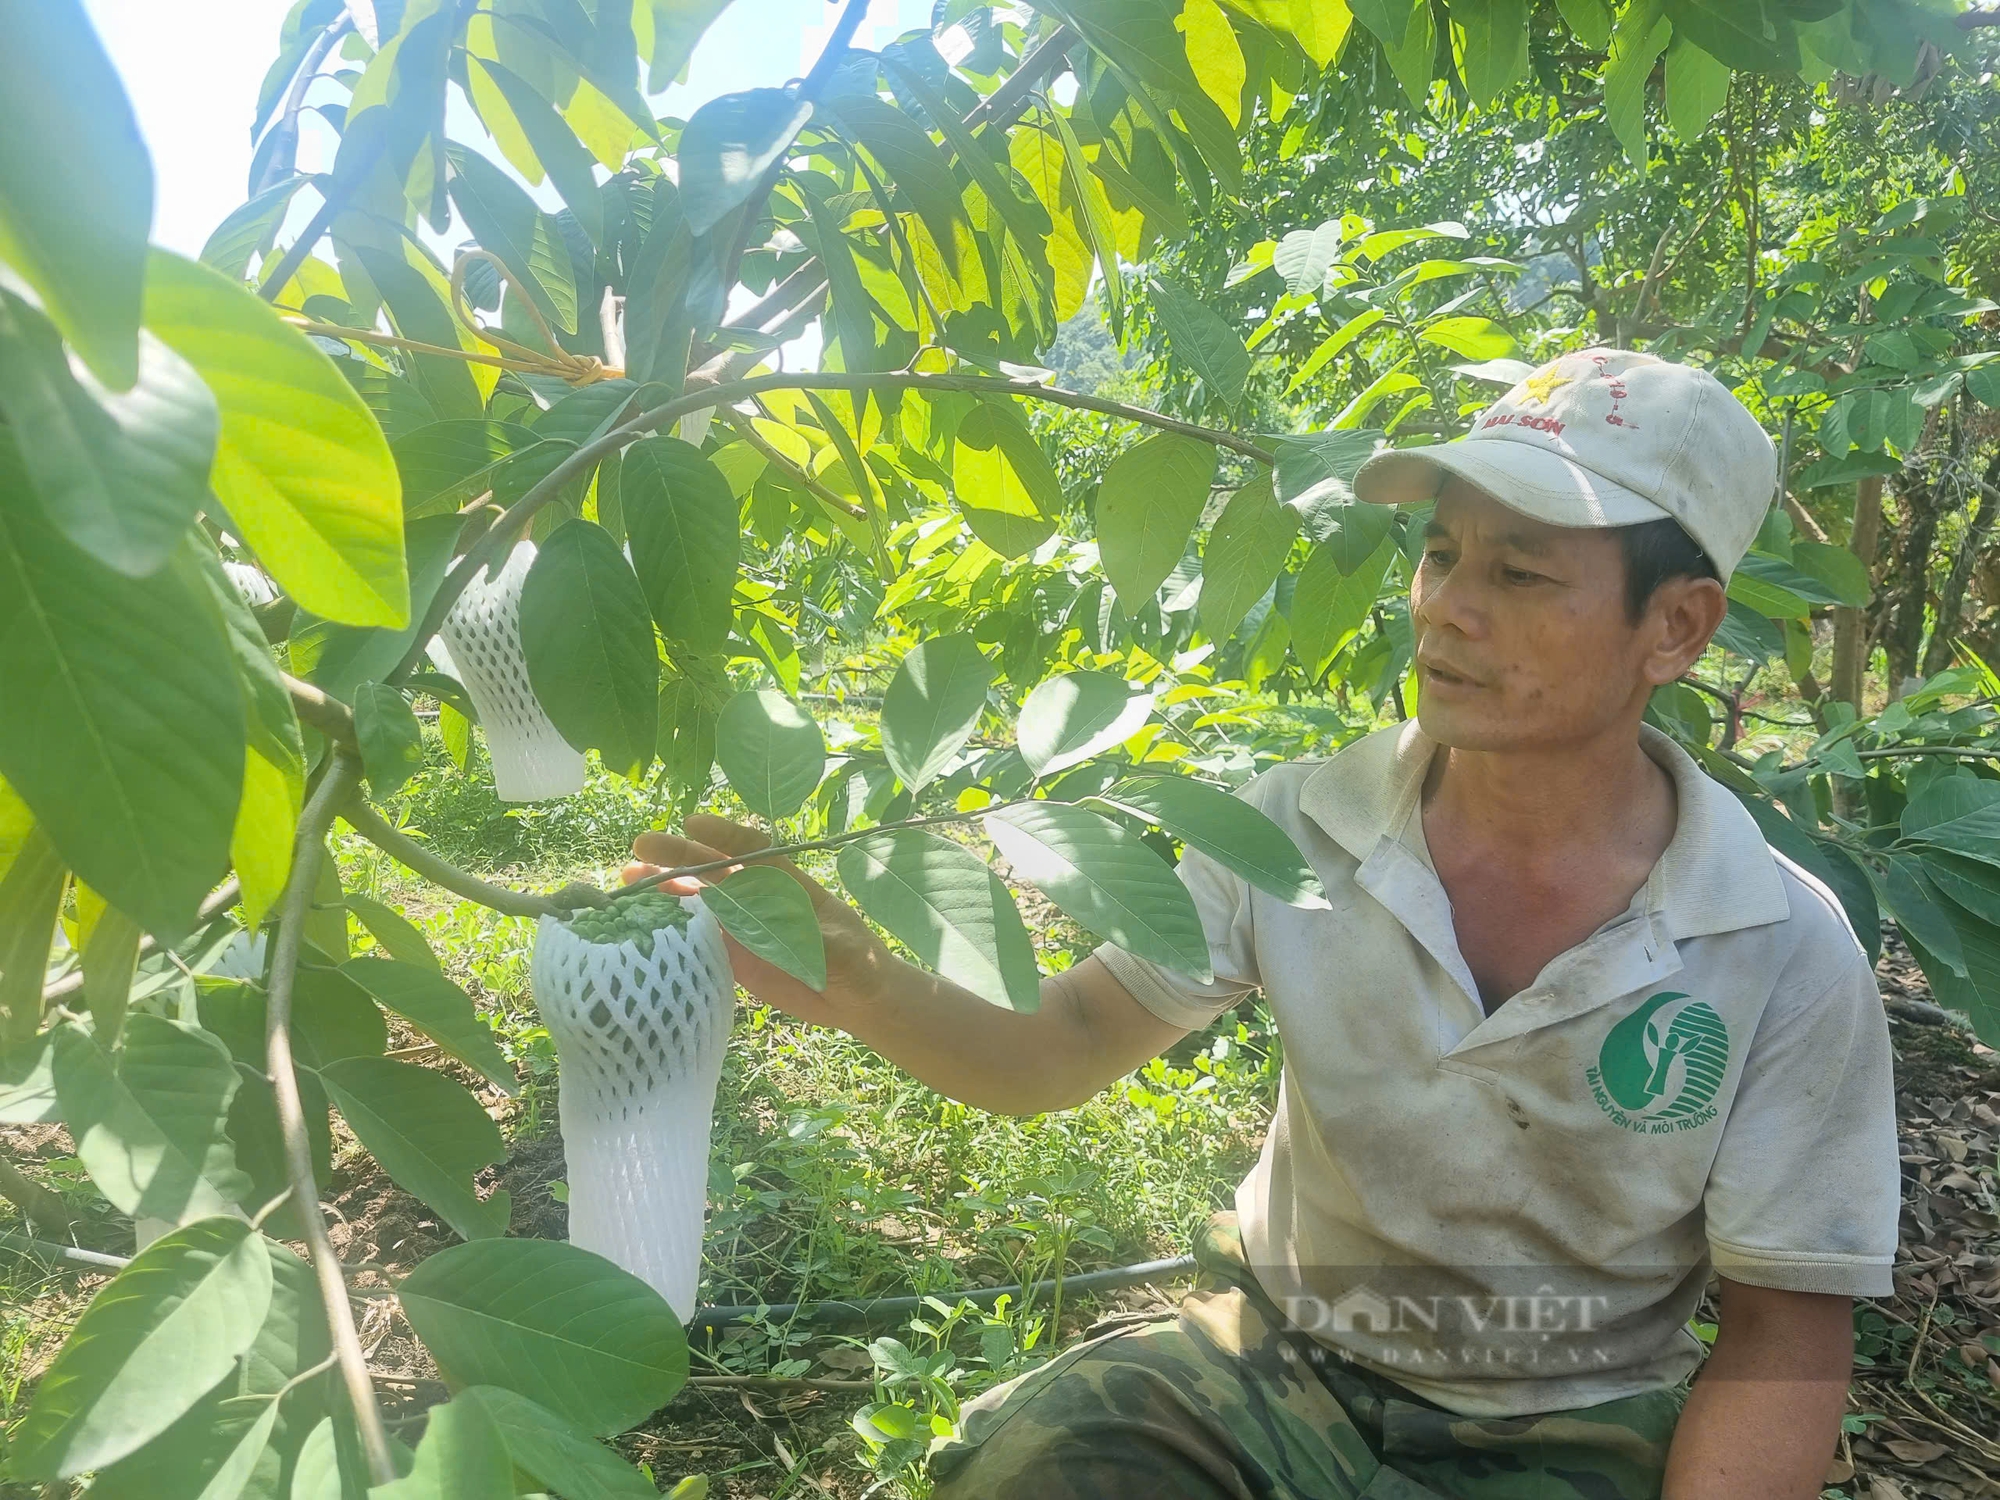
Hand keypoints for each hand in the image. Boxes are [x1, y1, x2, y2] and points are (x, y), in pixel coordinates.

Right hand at [623, 815, 894, 1029]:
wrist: (857, 998)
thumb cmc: (857, 961)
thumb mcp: (839, 948)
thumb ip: (809, 937)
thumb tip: (779, 927)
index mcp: (785, 881)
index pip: (750, 848)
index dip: (722, 834)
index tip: (692, 823)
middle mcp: (758, 896)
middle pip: (713, 869)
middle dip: (678, 856)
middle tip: (641, 846)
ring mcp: (743, 924)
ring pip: (698, 899)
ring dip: (666, 887)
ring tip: (629, 878)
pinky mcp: (734, 953)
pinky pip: (698, 936)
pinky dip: (672, 927)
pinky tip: (643, 921)